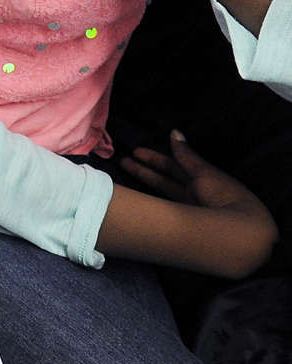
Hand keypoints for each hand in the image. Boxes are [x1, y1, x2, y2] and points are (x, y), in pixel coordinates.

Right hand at [122, 131, 278, 278]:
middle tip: (123, 160)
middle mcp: (194, 194)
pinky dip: (149, 200)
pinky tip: (135, 197)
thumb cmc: (223, 195)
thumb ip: (185, 154)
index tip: (136, 152)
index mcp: (201, 180)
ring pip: (163, 191)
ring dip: (145, 180)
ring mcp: (188, 209)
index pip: (174, 167)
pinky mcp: (184, 223)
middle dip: (145, 169)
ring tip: (125, 172)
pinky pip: (163, 207)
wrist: (239, 230)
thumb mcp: (202, 173)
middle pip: (165, 179)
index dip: (155, 159)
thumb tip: (174, 132)